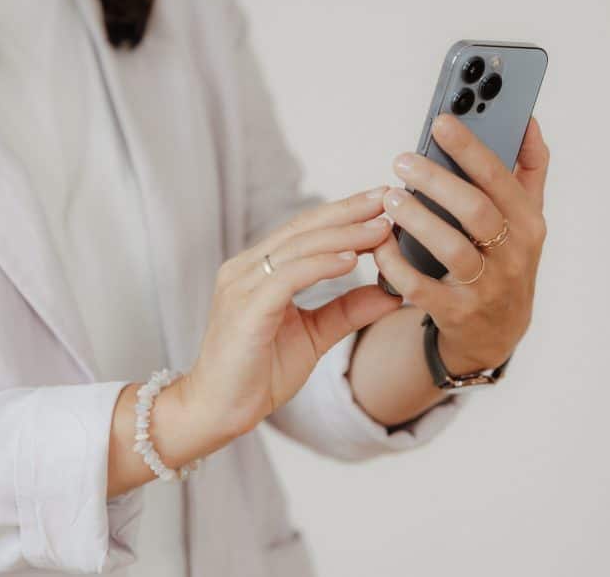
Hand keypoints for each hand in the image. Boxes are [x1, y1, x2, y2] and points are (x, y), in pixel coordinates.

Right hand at [182, 188, 402, 445]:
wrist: (217, 412)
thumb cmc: (259, 373)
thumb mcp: (314, 336)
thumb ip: (347, 311)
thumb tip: (392, 293)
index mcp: (258, 269)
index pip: (305, 229)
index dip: (344, 213)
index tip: (382, 202)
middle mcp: (245, 269)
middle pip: (303, 228)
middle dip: (348, 212)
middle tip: (387, 198)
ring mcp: (241, 286)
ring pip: (298, 248)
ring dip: (344, 235)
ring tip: (381, 228)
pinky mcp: (245, 310)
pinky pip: (287, 278)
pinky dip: (321, 266)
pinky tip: (351, 261)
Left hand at [374, 114, 549, 373]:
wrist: (496, 332)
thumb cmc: (505, 259)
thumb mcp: (526, 218)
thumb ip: (529, 169)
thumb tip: (527, 121)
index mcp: (528, 223)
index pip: (500, 178)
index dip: (470, 149)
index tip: (440, 122)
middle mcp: (512, 255)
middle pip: (476, 211)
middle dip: (436, 181)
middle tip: (402, 161)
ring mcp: (485, 286)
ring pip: (451, 248)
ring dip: (417, 220)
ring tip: (390, 198)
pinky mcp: (456, 313)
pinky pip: (420, 287)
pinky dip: (396, 263)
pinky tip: (380, 242)